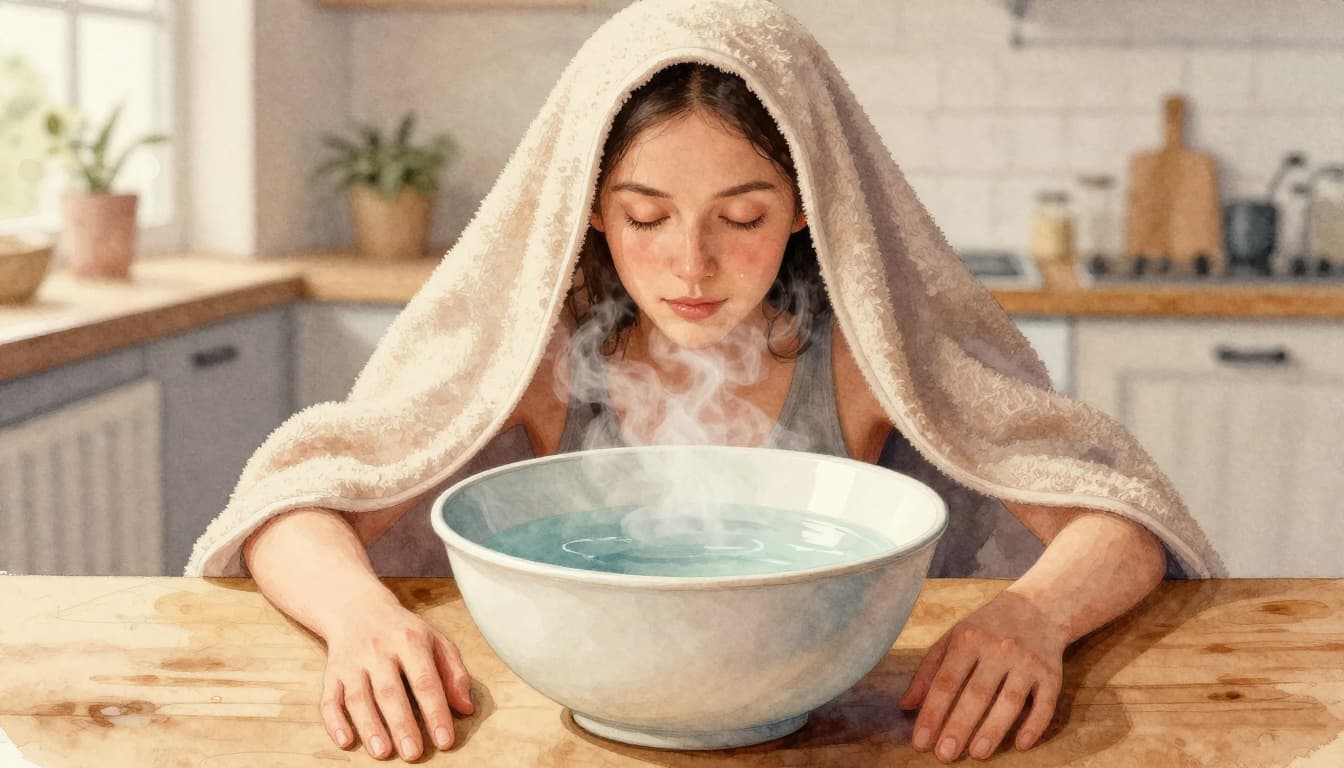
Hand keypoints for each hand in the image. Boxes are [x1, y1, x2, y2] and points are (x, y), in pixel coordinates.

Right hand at [320, 597, 475, 760]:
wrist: (358, 608)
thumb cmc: (403, 631)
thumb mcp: (436, 641)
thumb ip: (454, 673)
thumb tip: (465, 708)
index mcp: (410, 641)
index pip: (425, 680)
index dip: (435, 712)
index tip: (444, 740)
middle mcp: (378, 651)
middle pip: (390, 692)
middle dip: (401, 724)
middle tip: (413, 754)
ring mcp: (352, 663)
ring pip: (358, 698)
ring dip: (370, 727)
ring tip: (383, 752)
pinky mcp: (332, 674)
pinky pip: (330, 700)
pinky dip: (334, 722)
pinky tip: (346, 741)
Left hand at [898, 589, 1067, 761]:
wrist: (1037, 608)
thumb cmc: (986, 628)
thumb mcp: (953, 639)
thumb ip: (928, 671)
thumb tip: (905, 705)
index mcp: (968, 640)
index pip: (946, 681)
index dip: (932, 712)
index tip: (920, 741)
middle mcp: (999, 649)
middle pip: (977, 693)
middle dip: (959, 726)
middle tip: (945, 755)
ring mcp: (1027, 662)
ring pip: (1010, 700)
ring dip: (993, 729)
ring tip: (977, 754)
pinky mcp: (1052, 674)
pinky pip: (1045, 704)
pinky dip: (1034, 725)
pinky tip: (1021, 744)